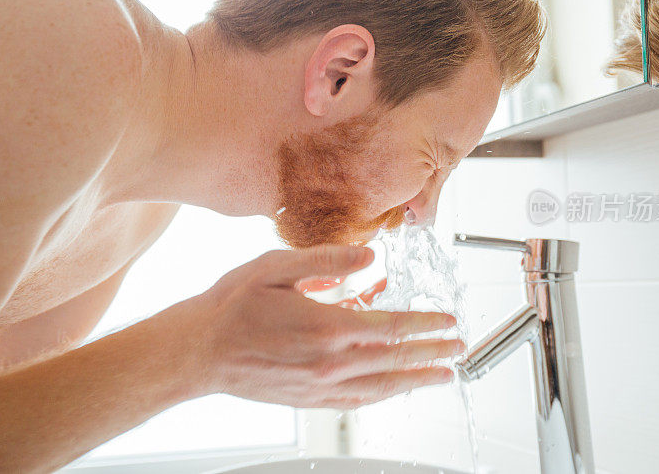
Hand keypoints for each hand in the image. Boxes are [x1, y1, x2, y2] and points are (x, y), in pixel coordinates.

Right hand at [187, 245, 462, 408]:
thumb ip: (327, 260)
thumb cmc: (232, 307)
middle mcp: (330, 362)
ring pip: (383, 386)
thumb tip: (370, 257)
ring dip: (417, 378)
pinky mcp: (310, 399)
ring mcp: (321, 385)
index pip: (391, 326)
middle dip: (433, 352)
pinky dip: (384, 394)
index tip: (448, 321)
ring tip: (443, 375)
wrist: (199, 352)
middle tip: (459, 349)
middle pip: (396, 359)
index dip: (425, 323)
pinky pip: (358, 400)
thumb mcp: (277, 267)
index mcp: (327, 326)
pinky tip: (396, 388)